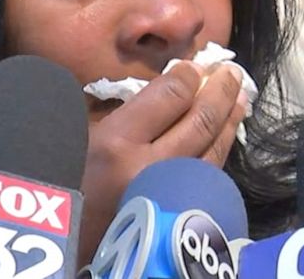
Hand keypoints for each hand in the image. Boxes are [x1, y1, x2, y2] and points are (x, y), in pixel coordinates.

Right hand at [78, 62, 246, 264]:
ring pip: (213, 150)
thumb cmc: (65, 183)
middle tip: (230, 72)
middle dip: (219, 92)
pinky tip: (226, 135)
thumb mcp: (81, 139)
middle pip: (198, 121)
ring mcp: (169, 195)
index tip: (194, 65)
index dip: (187, 76)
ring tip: (240, 97)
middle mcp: (148, 168)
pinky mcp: (179, 214)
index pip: (168, 97)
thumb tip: (169, 90)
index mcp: (116, 143)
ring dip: (229, 120)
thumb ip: (125, 115)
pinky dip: (222, 149)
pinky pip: (209, 175)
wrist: (64, 238)